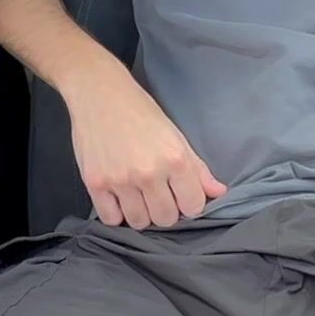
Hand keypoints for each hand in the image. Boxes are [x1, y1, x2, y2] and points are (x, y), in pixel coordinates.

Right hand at [63, 62, 227, 228]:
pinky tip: (119, 198)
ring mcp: (120, 180)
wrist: (100, 93)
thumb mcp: (175, 136)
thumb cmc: (140, 112)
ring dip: (141, 213)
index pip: (193, 206)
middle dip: (165, 210)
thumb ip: (197, 168)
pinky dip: (116, 213)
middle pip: (166, 218)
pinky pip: (110, 219)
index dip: (189, 203)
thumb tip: (218, 192)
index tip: (181, 195)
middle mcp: (149, 173)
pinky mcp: (95, 183)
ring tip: (138, 196)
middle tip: (158, 195)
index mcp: (175, 159)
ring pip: (140, 222)